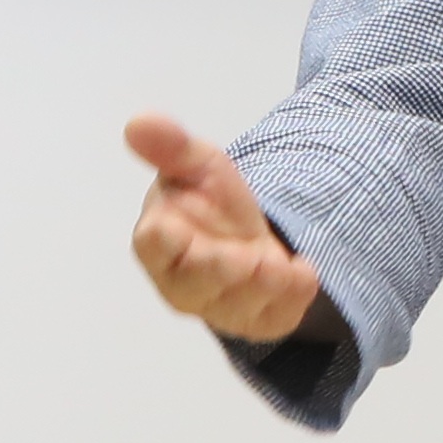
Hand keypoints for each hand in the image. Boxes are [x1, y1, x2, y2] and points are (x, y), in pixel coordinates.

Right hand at [122, 113, 325, 344]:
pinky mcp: (256, 321)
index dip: (163, 240)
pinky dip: (292, 298)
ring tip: (282, 265)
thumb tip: (137, 122)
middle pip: (193, 286)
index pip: (153, 245)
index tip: (172, 227)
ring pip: (235, 309)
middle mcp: (183, 283)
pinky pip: (272, 319)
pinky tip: (304, 273)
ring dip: (260, 288)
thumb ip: (171, 147)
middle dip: (219, 271)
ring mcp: (220, 307)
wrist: (250, 232)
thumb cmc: (209, 199)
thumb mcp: (197, 163)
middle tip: (245, 257)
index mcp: (159, 242)